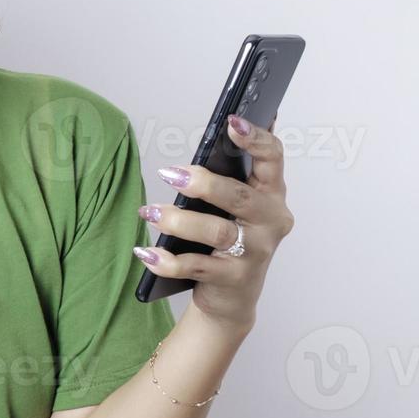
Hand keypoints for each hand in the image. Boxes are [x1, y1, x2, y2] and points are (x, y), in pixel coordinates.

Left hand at [133, 113, 295, 335]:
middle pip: (240, 196)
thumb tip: (218, 131)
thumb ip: (228, 174)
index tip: (231, 122)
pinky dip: (167, 260)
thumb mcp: (234, 205)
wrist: (233, 296)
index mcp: (272, 193)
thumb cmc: (230, 237)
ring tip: (149, 212)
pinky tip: (146, 252)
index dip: (255, 139)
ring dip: (178, 221)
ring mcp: (256, 252)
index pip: (272, 158)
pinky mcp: (235, 279)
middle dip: (203, 183)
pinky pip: (197, 267)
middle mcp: (271, 221)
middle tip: (169, 174)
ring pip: (217, 232)